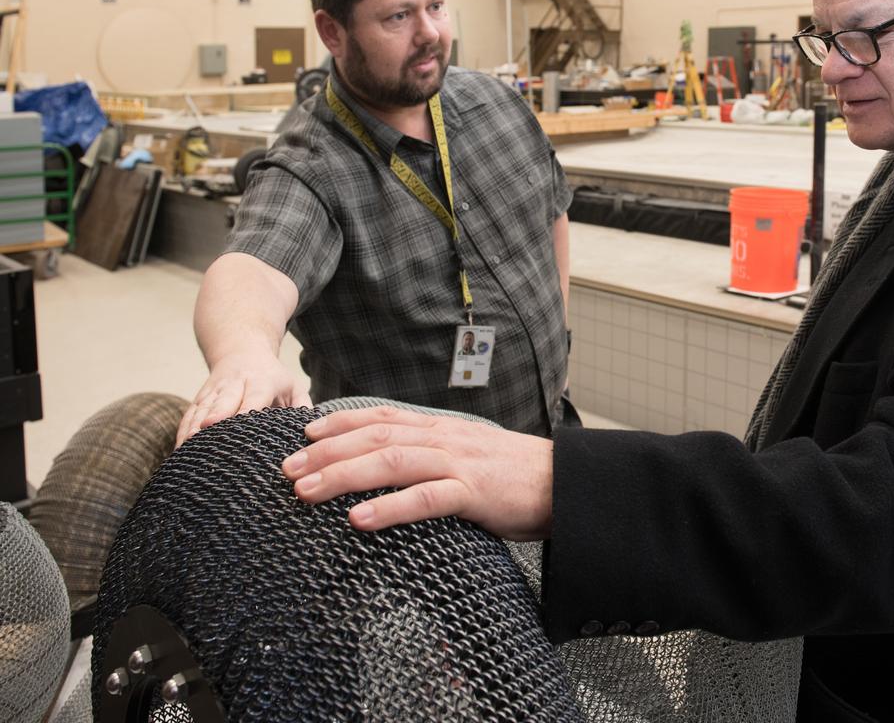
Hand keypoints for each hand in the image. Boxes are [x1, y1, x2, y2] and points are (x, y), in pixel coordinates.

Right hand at [177, 353, 310, 446]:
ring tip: (188, 449)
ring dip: (194, 427)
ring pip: (202, 408)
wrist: (240, 349)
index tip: (241, 421)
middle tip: (207, 429)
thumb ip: (302, 406)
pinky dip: (183, 431)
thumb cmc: (272, 376)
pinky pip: (189, 415)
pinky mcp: (200, 398)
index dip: (247, 408)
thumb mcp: (292, 385)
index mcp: (262, 381)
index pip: (255, 396)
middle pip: (224, 399)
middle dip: (216, 414)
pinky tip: (179, 451)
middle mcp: (235, 384)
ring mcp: (214, 390)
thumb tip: (310, 431)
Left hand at [280, 406, 552, 540]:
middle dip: (326, 450)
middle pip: (375, 436)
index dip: (341, 421)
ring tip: (305, 491)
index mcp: (441, 429)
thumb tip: (398, 468)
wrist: (566, 482)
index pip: (383, 416)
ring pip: (391, 461)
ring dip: (343, 475)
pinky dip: (389, 507)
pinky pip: (426, 499)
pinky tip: (358, 519)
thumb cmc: (517, 476)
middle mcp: (444, 439)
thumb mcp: (470, 456)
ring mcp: (458, 463)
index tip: (305, 430)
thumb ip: (435, 457)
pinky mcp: (474, 492)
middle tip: (286, 468)